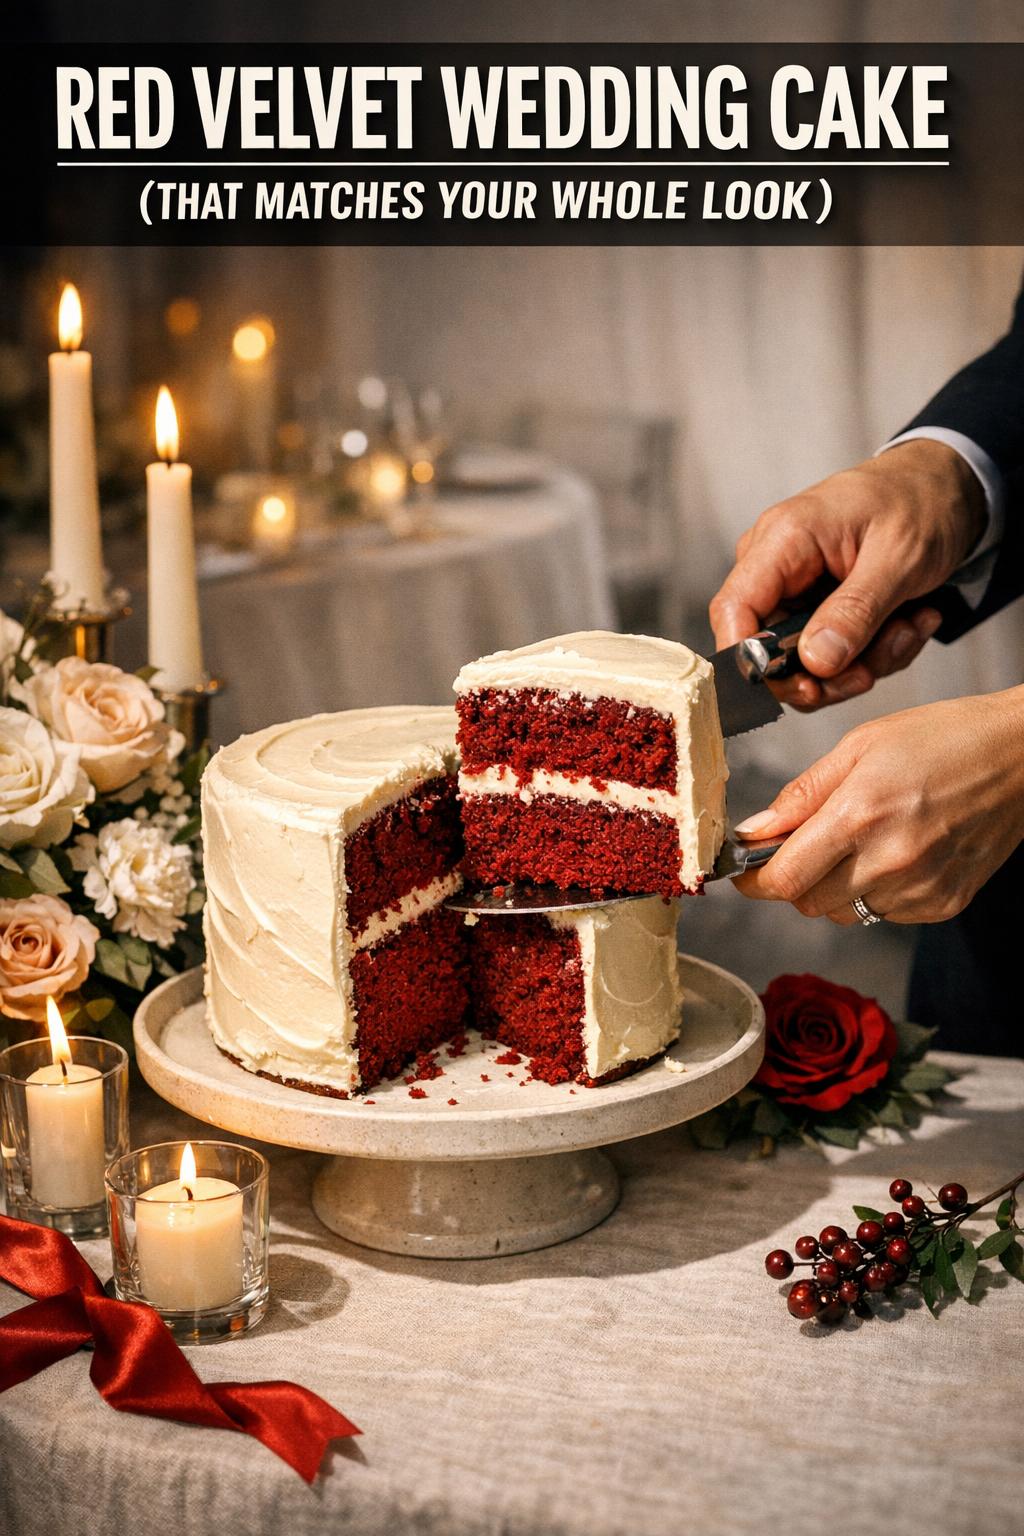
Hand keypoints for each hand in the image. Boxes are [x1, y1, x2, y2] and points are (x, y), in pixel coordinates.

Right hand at [709, 438, 986, 709]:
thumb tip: (814, 664)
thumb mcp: (900, 558)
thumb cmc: (921, 503)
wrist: (945, 486)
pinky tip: (910, 621)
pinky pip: (832, 656)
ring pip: (806, 664)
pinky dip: (875, 651)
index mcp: (783, 539)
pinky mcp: (817, 610)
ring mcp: (794, 591)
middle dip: (830, 673)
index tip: (805, 688)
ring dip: (865, 661)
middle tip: (877, 667)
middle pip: (769, 652)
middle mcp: (776, 568)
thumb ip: (856, 611)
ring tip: (912, 626)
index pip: (733, 610)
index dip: (751, 659)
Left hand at [731, 688, 1023, 923]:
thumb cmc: (944, 738)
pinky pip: (886, 913)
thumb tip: (755, 830)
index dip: (754, 881)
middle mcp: (890, 860)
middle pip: (808, 903)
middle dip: (795, 879)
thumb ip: (802, 793)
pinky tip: (898, 852)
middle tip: (809, 844)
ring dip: (836, 886)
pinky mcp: (945, 903)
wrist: (1022, 755)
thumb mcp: (860, 746)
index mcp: (860, 815)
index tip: (744, 872)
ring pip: (845, 912)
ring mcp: (921, 888)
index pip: (784, 879)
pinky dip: (877, 891)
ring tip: (863, 840)